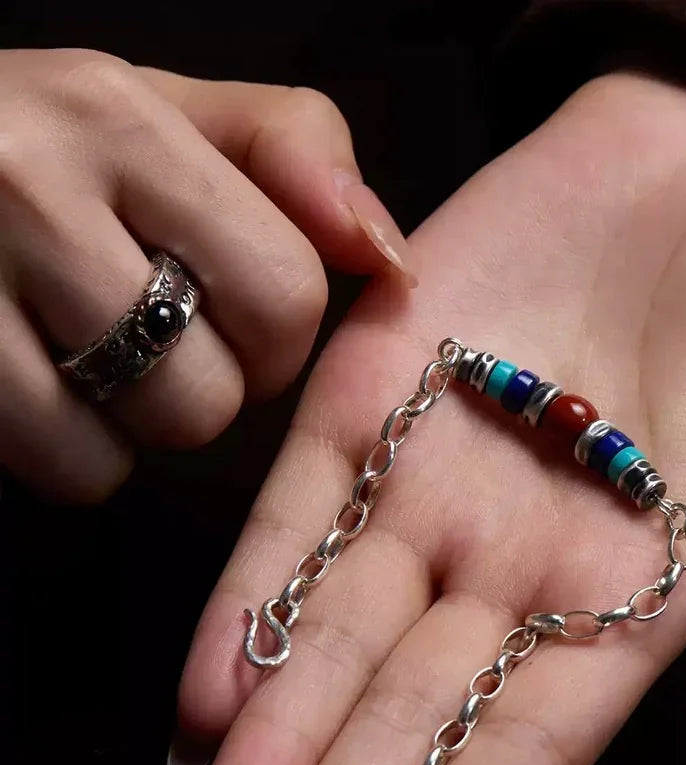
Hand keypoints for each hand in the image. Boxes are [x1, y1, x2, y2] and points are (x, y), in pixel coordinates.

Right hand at [0, 48, 414, 500]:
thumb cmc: (53, 151)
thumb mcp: (169, 117)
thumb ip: (292, 156)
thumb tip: (392, 261)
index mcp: (118, 118)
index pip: (286, 293)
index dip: (277, 340)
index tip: (236, 324)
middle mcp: (31, 186)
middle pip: (219, 388)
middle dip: (208, 388)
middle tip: (156, 341)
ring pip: (146, 436)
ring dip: (142, 424)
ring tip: (98, 360)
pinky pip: (72, 469)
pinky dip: (78, 455)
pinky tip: (48, 390)